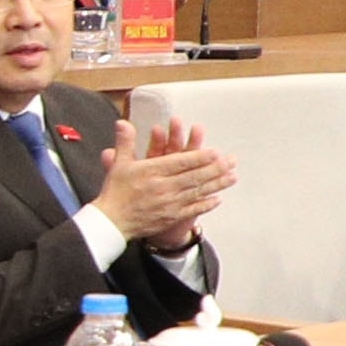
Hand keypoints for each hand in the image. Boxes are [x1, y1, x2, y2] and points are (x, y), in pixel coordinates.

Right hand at [91, 110, 231, 250]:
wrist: (112, 222)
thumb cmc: (115, 192)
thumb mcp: (118, 164)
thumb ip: (125, 142)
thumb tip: (123, 123)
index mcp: (151, 172)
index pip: (181, 162)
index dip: (199, 157)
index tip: (215, 152)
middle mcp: (163, 187)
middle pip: (194, 176)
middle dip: (216, 168)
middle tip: (231, 161)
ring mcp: (170, 203)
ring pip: (198, 192)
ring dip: (217, 184)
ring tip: (233, 177)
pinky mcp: (171, 217)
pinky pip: (193, 209)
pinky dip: (207, 204)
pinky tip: (218, 199)